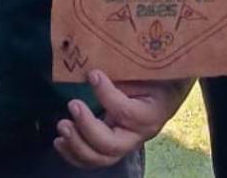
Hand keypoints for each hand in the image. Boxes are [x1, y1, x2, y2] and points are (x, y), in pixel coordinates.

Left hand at [54, 70, 190, 168]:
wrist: (167, 91)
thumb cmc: (155, 76)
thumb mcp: (147, 70)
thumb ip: (126, 71)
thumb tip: (96, 68)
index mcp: (151, 114)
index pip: (126, 113)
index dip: (107, 95)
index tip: (92, 74)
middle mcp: (139, 135)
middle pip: (111, 145)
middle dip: (87, 128)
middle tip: (73, 105)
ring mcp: (126, 144)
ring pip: (101, 158)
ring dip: (77, 144)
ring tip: (62, 125)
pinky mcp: (113, 147)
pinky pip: (93, 159)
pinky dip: (73, 154)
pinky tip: (59, 142)